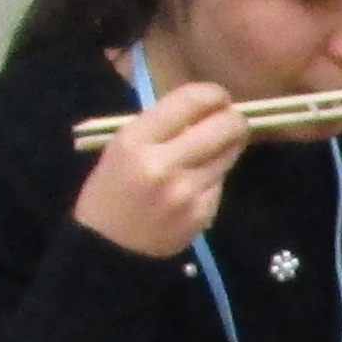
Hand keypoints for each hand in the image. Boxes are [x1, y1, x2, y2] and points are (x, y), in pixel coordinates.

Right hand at [68, 81, 247, 259]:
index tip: (218, 98)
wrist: (107, 247)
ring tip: (214, 149)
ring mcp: (186, 191)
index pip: (191, 100)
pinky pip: (221, 182)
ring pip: (229, 153)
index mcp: (135, 139)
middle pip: (224, 126)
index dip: (213, 94)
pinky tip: (198, 182)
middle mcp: (163, 163)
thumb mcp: (122, 146)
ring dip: (229, 146)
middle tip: (231, 121)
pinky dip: (215, 176)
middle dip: (234, 119)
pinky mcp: (202, 213)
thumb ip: (162, 125)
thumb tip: (207, 108)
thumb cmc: (111, 190)